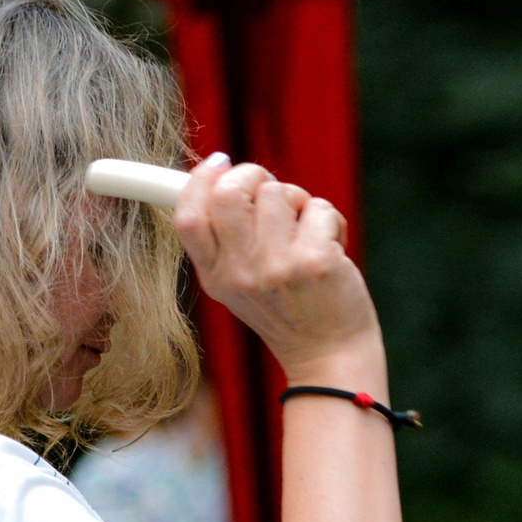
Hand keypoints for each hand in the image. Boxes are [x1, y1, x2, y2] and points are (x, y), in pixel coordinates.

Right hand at [173, 155, 383, 385]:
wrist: (331, 358)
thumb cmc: (290, 312)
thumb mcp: (240, 285)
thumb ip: (226, 240)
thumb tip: (220, 173)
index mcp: (216, 278)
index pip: (188, 217)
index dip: (199, 180)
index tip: (219, 162)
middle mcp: (242, 273)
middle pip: (230, 192)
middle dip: (254, 176)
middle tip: (273, 192)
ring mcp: (278, 268)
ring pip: (279, 192)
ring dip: (300, 202)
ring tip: (308, 232)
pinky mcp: (316, 263)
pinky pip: (319, 208)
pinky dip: (331, 221)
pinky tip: (333, 248)